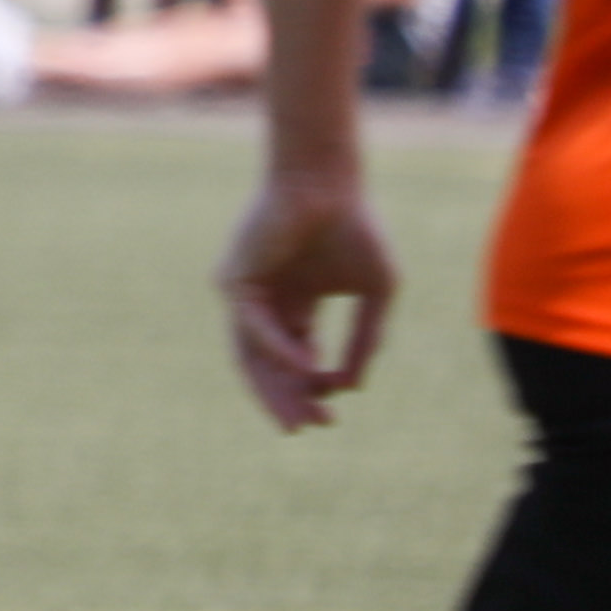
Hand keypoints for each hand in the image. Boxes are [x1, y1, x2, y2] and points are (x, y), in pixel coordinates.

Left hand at [220, 170, 394, 429]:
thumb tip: (352, 387)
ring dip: (275, 387)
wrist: (329, 184)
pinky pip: (253, 326)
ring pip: (252, 356)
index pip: (297, 359)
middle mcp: (266, 304)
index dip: (313, 387)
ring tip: (299, 416)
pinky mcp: (234, 282)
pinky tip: (306, 366)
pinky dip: (278, 348)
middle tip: (312, 426)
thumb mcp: (376, 292)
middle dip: (290, 399)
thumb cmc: (355, 229)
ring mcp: (246, 294)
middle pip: (269, 366)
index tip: (335, 410)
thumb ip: (366, 339)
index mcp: (295, 305)